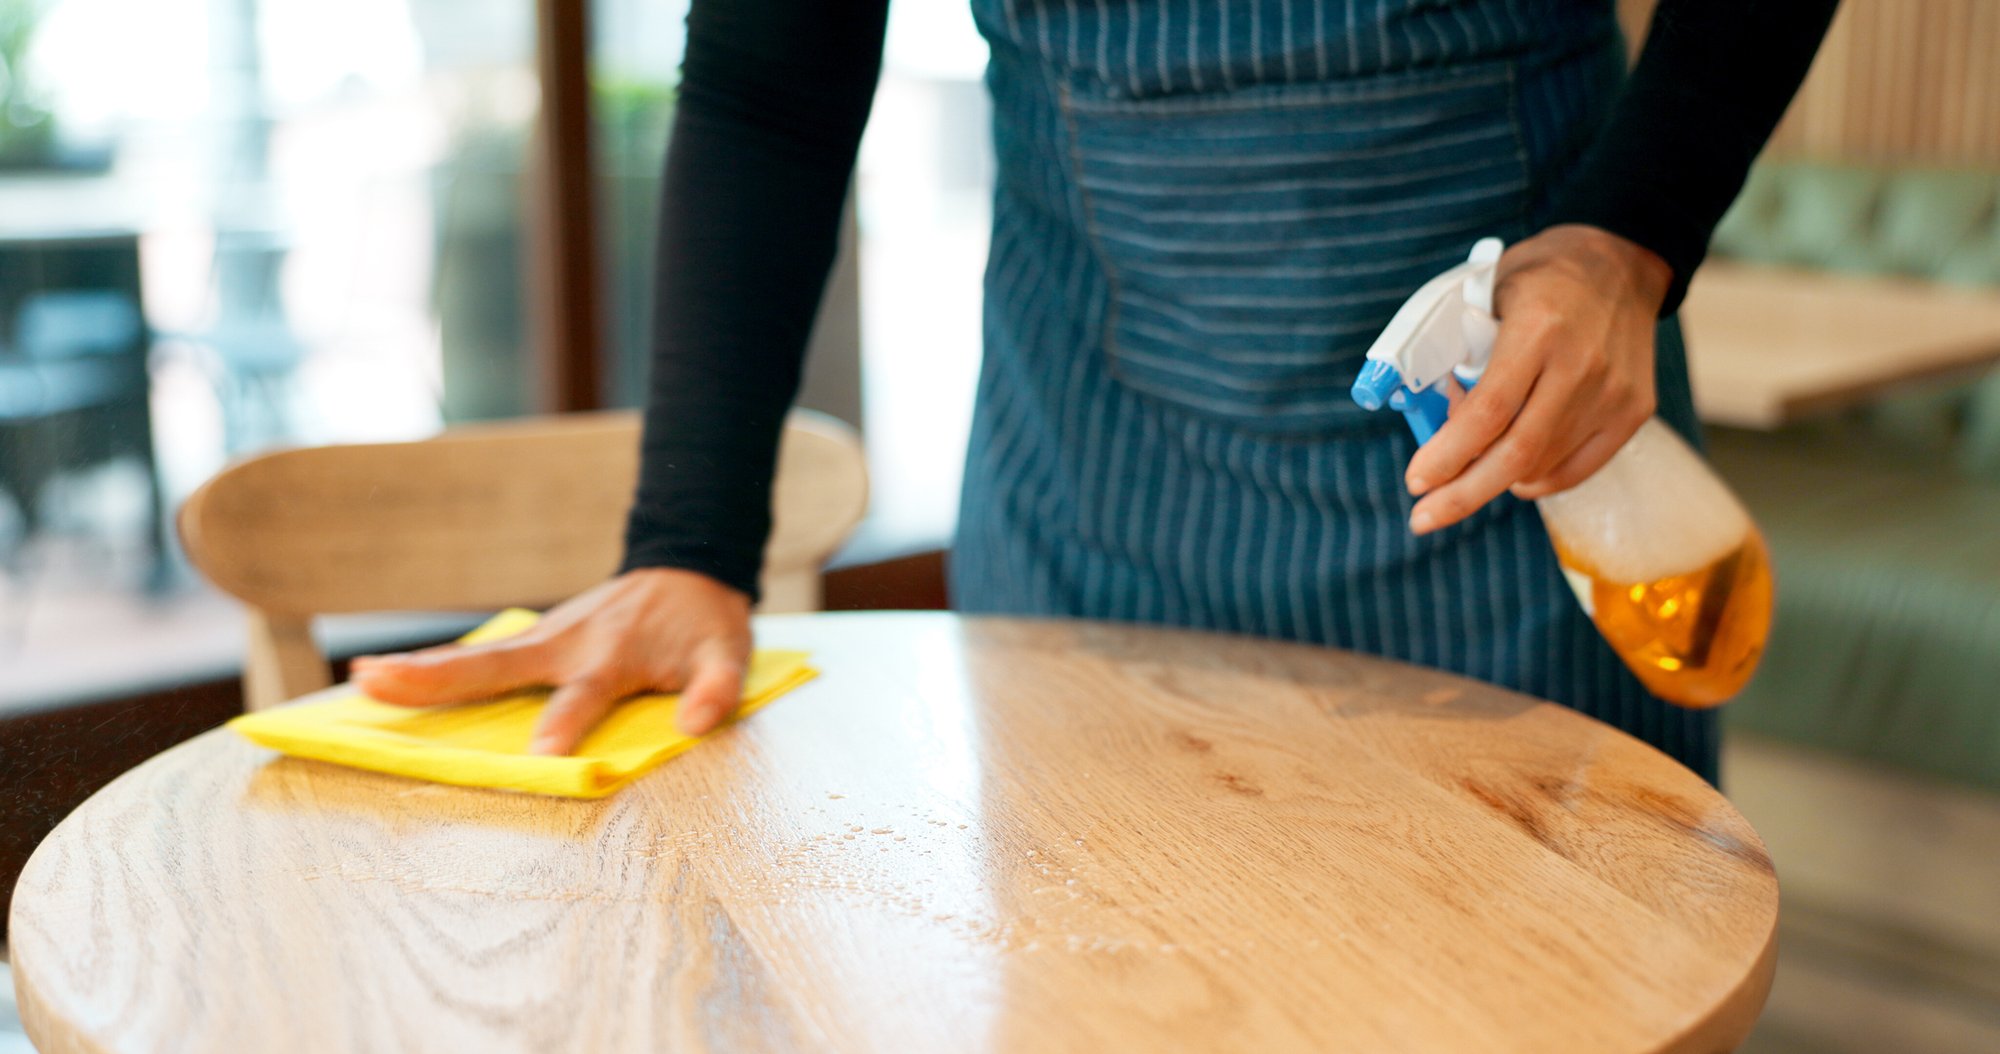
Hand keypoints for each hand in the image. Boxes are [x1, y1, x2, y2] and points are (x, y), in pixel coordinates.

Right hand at [349, 568, 752, 754]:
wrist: (687, 567)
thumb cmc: (705, 622)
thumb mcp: (729, 653)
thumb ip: (717, 689)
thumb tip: (696, 724)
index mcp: (614, 655)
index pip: (584, 695)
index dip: (564, 724)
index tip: (539, 754)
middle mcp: (567, 644)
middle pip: (496, 665)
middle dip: (440, 679)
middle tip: (380, 685)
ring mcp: (545, 639)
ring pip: (476, 658)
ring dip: (419, 670)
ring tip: (359, 680)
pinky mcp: (536, 641)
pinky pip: (480, 659)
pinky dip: (433, 667)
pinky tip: (383, 680)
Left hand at [1403, 225, 1671, 534]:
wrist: (1622, 263)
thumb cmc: (1541, 279)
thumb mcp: (1488, 297)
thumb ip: (1462, 354)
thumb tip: (1435, 421)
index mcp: (1537, 331)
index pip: (1488, 413)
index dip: (1448, 455)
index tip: (1416, 480)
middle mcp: (1582, 366)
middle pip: (1516, 454)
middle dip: (1462, 495)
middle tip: (1424, 517)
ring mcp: (1613, 393)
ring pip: (1542, 466)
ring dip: (1494, 481)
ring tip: (1466, 473)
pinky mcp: (1633, 411)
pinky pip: (1576, 468)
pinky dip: (1536, 479)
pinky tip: (1512, 476)